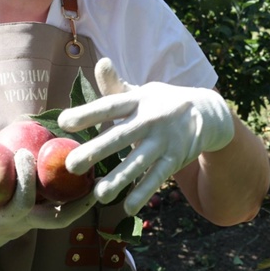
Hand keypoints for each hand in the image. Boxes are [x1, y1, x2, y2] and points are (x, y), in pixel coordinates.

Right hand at [0, 149, 96, 270]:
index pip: (21, 203)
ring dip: (80, 202)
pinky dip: (70, 200)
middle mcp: (20, 226)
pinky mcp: (29, 221)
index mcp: (0, 223)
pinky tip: (81, 181)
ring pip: (61, 218)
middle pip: (53, 216)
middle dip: (68, 195)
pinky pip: (55, 212)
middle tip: (76, 164)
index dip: (25, 180)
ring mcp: (27, 226)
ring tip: (99, 179)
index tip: (24, 153)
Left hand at [57, 58, 234, 215]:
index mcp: (138, 100)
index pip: (110, 106)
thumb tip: (100, 62)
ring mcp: (164, 140)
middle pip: (121, 136)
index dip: (88, 113)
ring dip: (119, 179)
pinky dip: (144, 193)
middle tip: (71, 166)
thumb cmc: (160, 102)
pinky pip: (157, 178)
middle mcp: (151, 119)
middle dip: (96, 151)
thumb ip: (115, 84)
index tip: (64, 122)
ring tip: (98, 194)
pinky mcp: (175, 159)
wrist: (205, 112)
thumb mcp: (140, 92)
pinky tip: (128, 208)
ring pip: (139, 162)